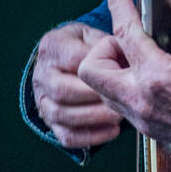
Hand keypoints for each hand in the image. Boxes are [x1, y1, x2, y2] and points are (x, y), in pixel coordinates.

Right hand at [32, 22, 124, 149]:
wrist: (62, 61)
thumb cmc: (83, 46)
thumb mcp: (92, 35)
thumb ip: (105, 42)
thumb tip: (128, 51)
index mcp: (52, 47)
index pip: (72, 60)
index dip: (98, 68)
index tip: (120, 73)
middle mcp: (42, 74)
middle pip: (62, 90)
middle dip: (94, 96)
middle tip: (120, 98)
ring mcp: (43, 100)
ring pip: (61, 115)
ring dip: (94, 118)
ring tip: (119, 115)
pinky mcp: (50, 122)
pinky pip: (66, 136)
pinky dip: (90, 136)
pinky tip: (112, 131)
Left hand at [76, 0, 170, 167]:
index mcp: (160, 76)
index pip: (123, 32)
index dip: (116, 1)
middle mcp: (144, 102)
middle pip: (92, 70)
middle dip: (103, 47)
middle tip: (130, 38)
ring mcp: (145, 120)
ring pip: (104, 90)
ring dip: (115, 68)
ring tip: (145, 55)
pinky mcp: (150, 130)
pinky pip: (122, 105)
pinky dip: (128, 85)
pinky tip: (155, 74)